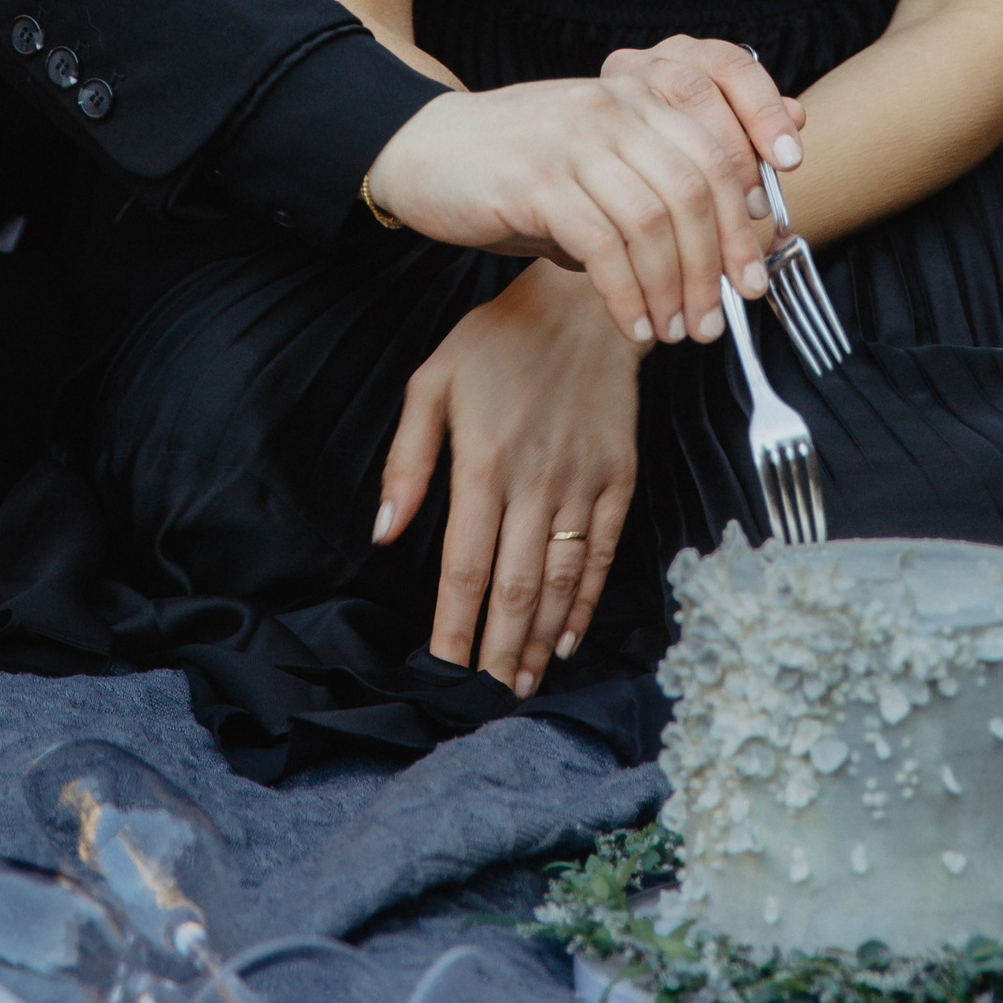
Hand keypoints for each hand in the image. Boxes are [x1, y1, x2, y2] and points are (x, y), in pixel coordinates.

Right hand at [363, 34, 805, 347]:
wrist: (426, 151)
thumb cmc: (522, 166)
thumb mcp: (600, 157)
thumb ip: (660, 178)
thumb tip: (739, 227)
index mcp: (639, 94)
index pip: (720, 146)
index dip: (748, 216)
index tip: (755, 273)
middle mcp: (612, 106)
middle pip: (695, 187)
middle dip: (718, 262)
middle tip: (719, 317)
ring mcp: (573, 138)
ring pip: (653, 219)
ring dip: (675, 287)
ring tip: (679, 330)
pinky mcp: (533, 179)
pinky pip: (601, 245)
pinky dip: (627, 295)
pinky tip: (634, 324)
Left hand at [373, 265, 642, 693]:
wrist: (585, 301)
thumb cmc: (498, 341)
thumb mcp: (431, 382)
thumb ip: (406, 461)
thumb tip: (384, 534)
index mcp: (481, 463)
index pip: (463, 569)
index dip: (454, 628)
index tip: (441, 672)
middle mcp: (533, 482)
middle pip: (514, 589)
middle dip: (496, 652)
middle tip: (482, 701)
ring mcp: (582, 482)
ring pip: (560, 581)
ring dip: (539, 641)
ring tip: (520, 684)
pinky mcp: (618, 477)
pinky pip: (603, 553)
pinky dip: (586, 601)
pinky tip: (568, 637)